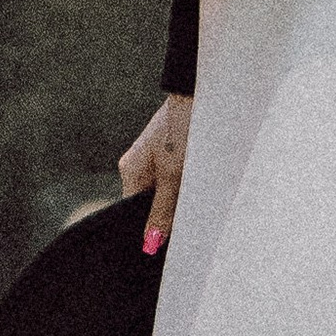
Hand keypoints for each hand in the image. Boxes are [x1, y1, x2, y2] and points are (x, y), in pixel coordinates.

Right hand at [120, 94, 192, 253]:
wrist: (200, 90)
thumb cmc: (184, 129)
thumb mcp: (174, 176)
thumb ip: (163, 210)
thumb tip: (150, 243)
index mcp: (131, 171)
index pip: (136, 212)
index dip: (152, 228)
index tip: (169, 245)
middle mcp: (139, 164)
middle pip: (153, 201)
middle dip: (171, 213)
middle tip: (192, 226)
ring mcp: (156, 155)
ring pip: (169, 189)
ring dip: (184, 197)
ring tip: (201, 200)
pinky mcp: (174, 148)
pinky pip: (178, 175)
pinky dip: (189, 183)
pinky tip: (204, 184)